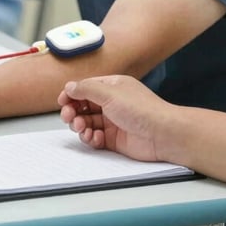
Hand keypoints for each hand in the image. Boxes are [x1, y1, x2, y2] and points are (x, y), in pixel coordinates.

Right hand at [58, 75, 176, 161]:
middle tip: (69, 117)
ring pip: (87, 122)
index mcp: (112, 87)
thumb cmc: (142, 110)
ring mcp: (113, 121)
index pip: (85, 88)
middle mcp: (112, 103)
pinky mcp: (114, 139)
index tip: (62, 102)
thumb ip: (86, 89)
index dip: (72, 94)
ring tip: (83, 128)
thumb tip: (69, 87)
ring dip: (80, 125)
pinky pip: (95, 137)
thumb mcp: (109, 93)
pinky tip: (95, 138)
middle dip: (73, 111)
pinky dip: (91, 138)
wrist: (162, 134)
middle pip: (83, 106)